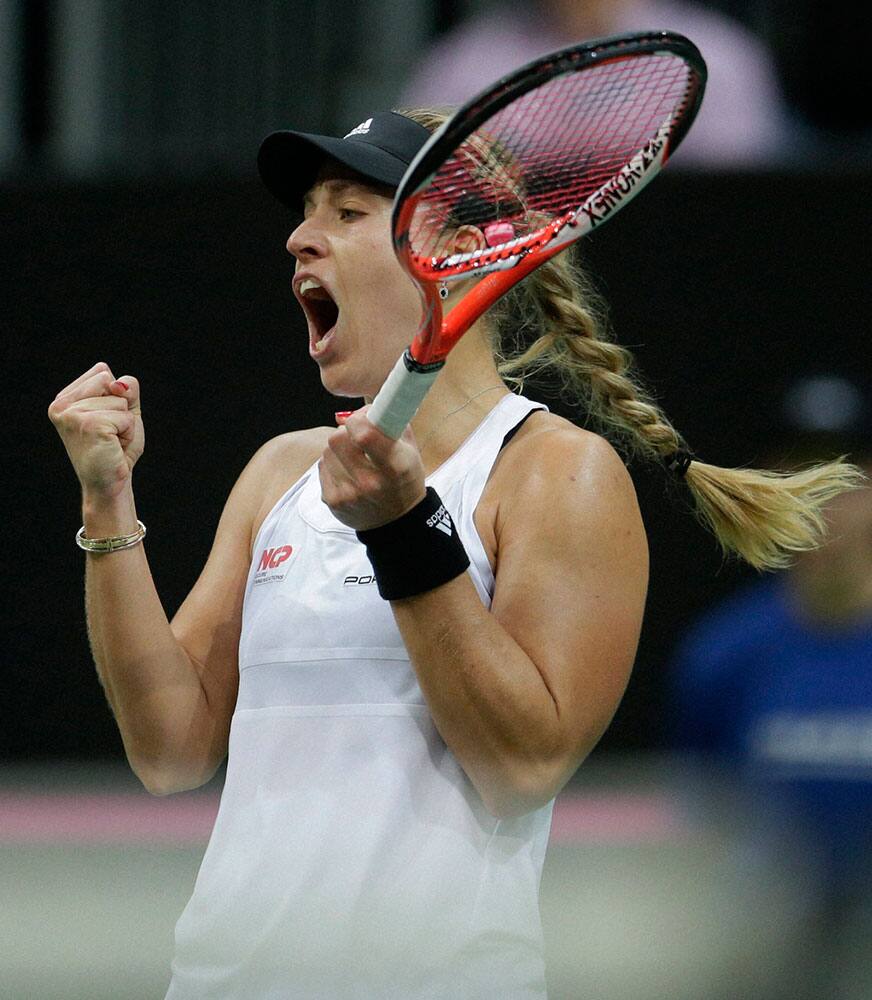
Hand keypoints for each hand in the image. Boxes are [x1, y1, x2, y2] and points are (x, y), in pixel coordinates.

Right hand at [48, 362, 143, 500]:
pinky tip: (113, 446)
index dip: (116, 395)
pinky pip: (125, 416)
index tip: (106, 420)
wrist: (110, 484)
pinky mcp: (89, 425)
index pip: (103, 371)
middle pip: (110, 380)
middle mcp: (61, 405)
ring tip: (111, 441)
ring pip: (120, 399)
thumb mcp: (124, 410)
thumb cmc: (116, 449)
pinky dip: (128, 432)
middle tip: (110, 432)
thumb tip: (117, 384)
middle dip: (121, 407)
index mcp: (64, 398)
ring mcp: (72, 415)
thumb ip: (126, 389)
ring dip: (124, 423)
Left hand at [319, 406, 426, 530]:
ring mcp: (349, 494)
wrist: (397, 521)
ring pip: (327, 451)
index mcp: (395, 466)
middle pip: (337, 438)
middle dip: (346, 432)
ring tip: (354, 458)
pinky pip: (322, 467)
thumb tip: (365, 407)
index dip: (359, 419)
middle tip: (358, 439)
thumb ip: (391, 422)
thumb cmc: (404, 479)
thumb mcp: (409, 449)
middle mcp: (370, 482)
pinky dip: (333, 464)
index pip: (364, 433)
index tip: (365, 420)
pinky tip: (347, 472)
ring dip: (338, 449)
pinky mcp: (333, 501)